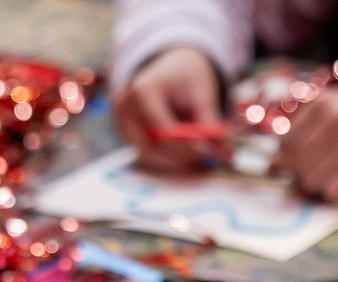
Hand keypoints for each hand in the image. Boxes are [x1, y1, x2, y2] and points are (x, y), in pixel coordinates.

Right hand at [114, 46, 224, 170]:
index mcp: (143, 90)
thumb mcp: (203, 92)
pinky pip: (144, 152)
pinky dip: (164, 156)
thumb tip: (216, 149)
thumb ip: (208, 122)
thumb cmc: (187, 76)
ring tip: (194, 153)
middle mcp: (125, 107)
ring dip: (171, 159)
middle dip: (177, 157)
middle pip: (149, 147)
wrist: (172, 66)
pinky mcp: (124, 131)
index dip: (185, 146)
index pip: (162, 130)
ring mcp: (120, 120)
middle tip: (202, 158)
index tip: (207, 152)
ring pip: (146, 154)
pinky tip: (181, 150)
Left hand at [273, 88, 337, 201]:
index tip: (307, 157)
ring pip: (309, 182)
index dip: (292, 156)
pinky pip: (332, 193)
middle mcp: (337, 119)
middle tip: (325, 168)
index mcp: (323, 102)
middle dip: (304, 172)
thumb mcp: (336, 106)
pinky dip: (337, 193)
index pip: (285, 144)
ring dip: (320, 184)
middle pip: (296, 165)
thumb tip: (272, 165)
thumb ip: (301, 128)